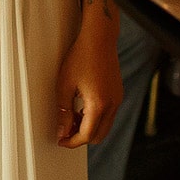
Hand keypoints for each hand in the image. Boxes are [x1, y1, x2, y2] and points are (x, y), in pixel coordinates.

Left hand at [54, 22, 121, 147]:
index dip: (72, 142)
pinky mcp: (118, 93)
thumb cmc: (81, 57)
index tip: (61, 140)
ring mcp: (117, 99)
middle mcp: (112, 104)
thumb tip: (62, 131)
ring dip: (89, 127)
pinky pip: (109, 115)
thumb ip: (64, 112)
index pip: (86, 135)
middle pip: (98, 136)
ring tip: (71, 115)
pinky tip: (82, 106)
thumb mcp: (65, 85)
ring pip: (105, 126)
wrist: (99, 38)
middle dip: (81, 137)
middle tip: (65, 129)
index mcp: (98, 104)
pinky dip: (96, 118)